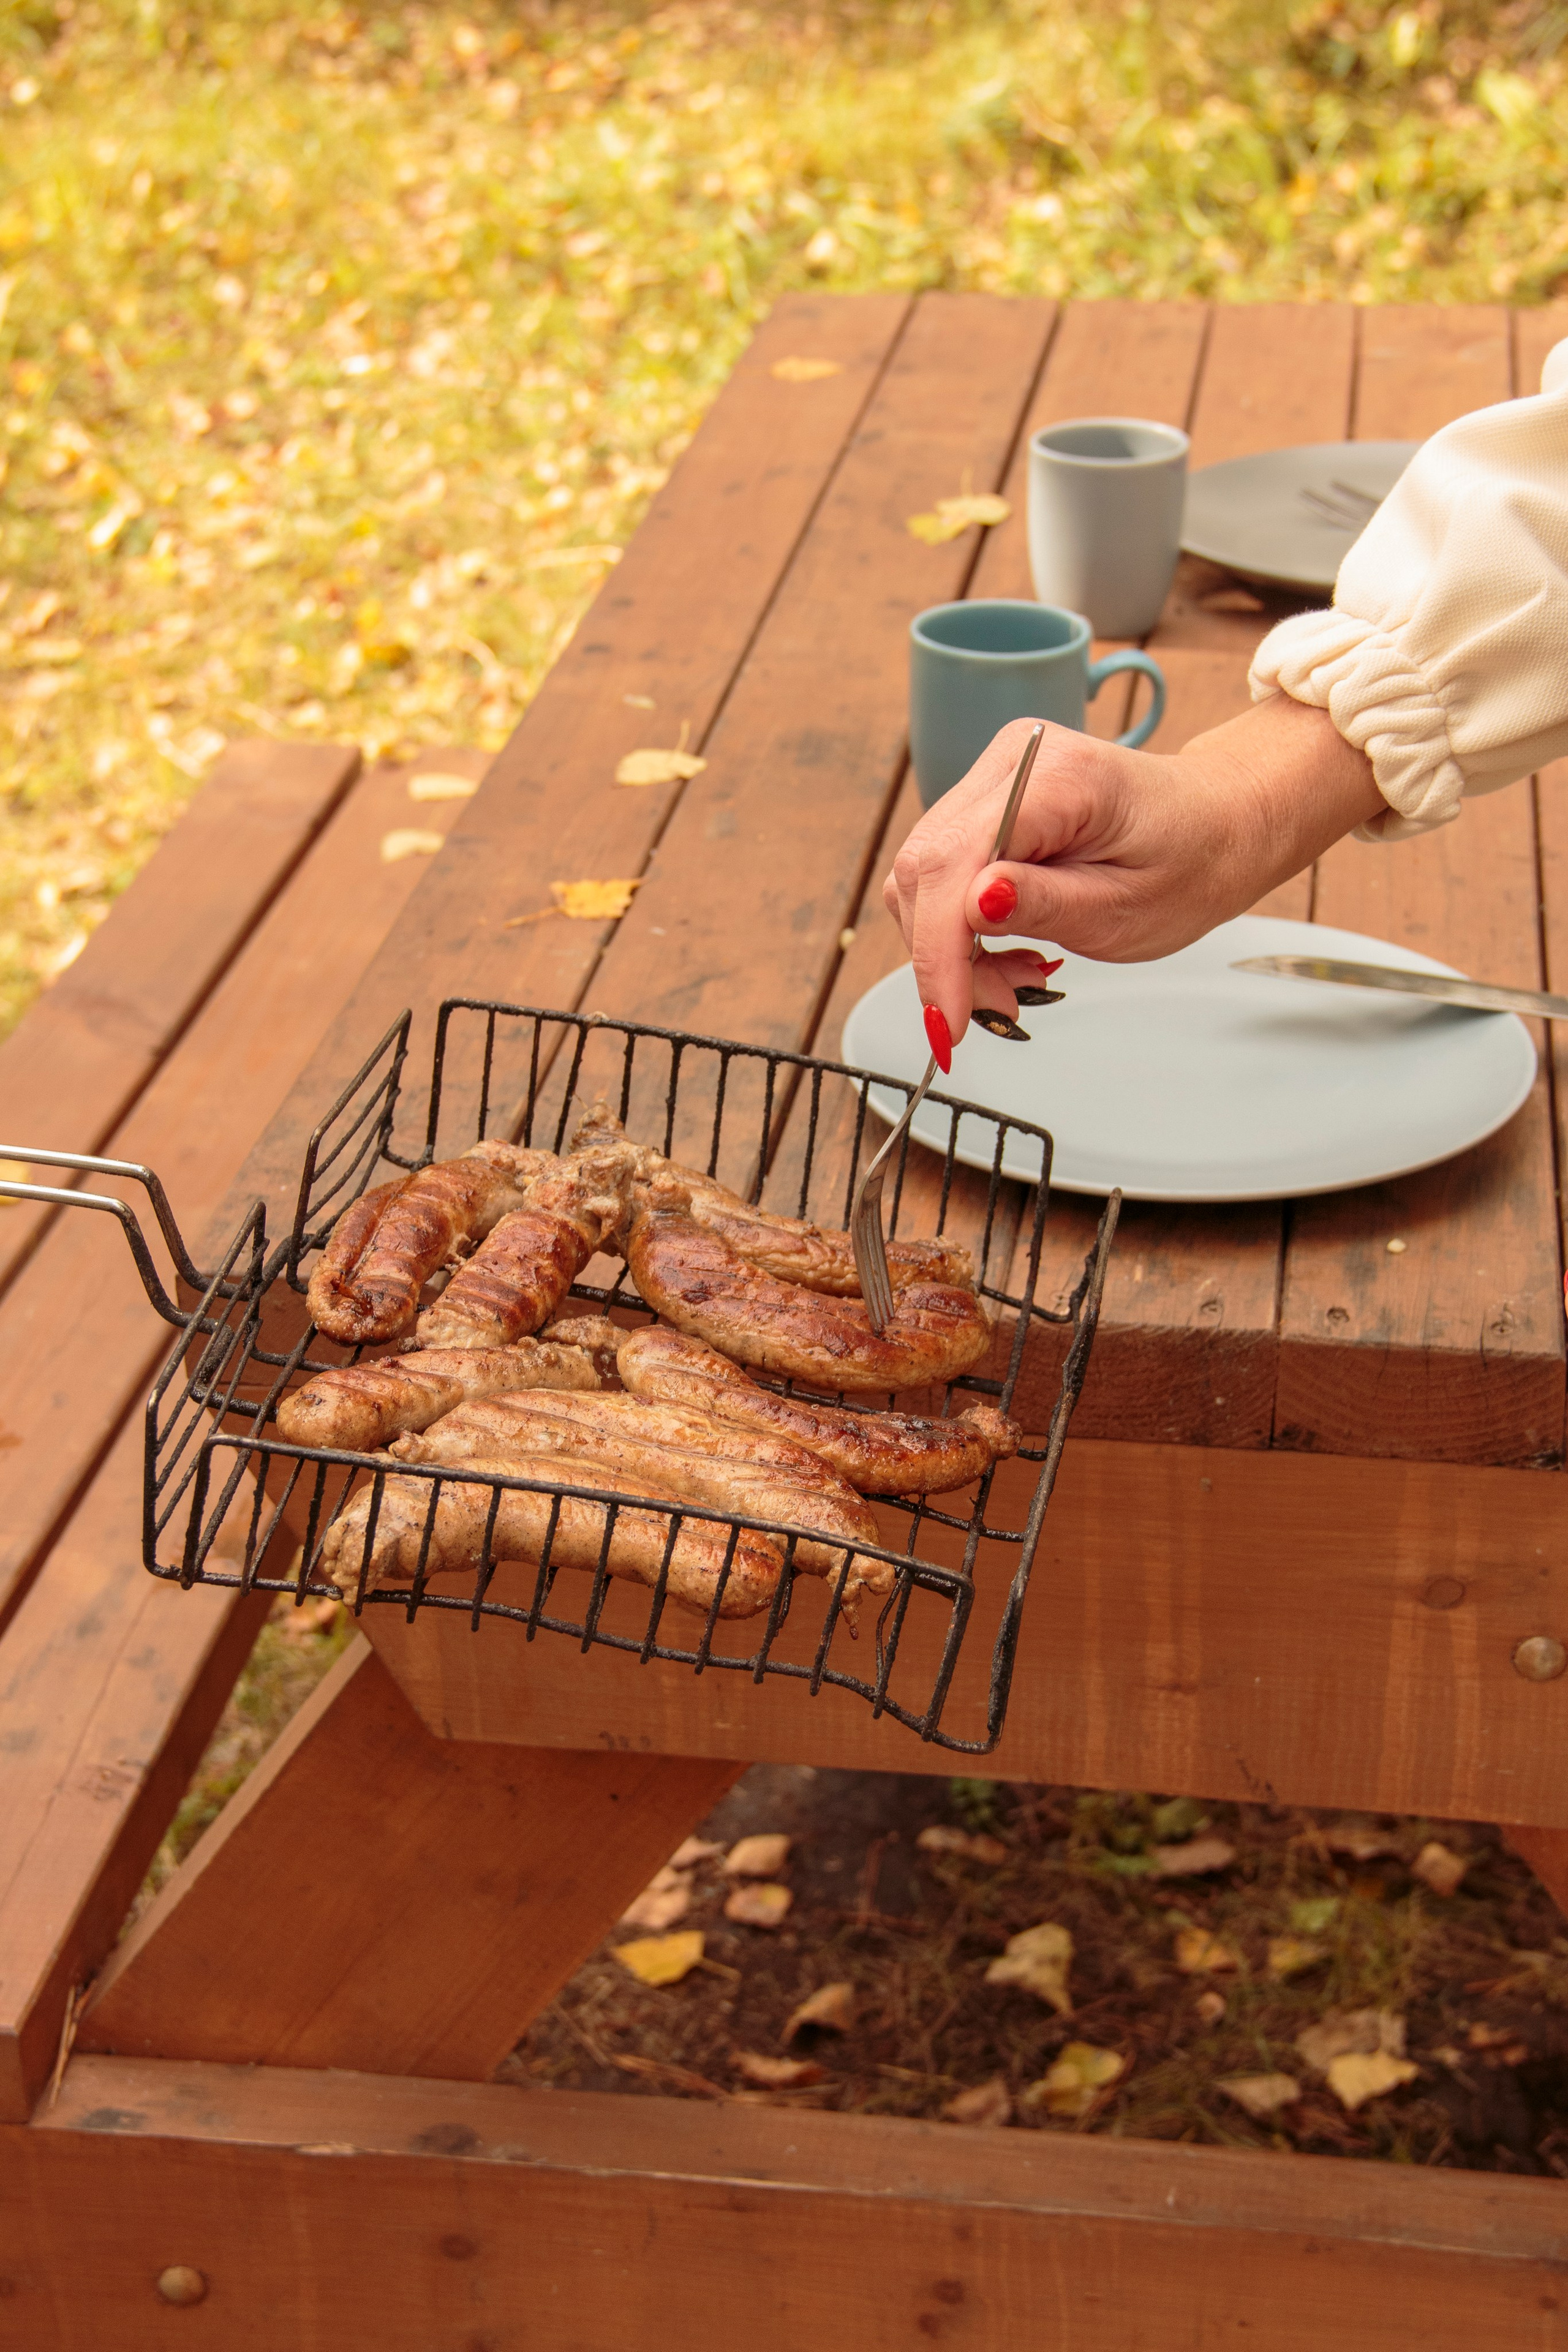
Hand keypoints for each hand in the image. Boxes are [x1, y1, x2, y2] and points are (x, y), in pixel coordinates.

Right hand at [882, 695, 1384, 1059]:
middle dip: (944, 957)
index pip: (955, 864)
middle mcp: (1013, 761)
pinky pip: (942, 870)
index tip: (946, 1024)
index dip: (940, 953)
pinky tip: (1008, 949)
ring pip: (923, 874)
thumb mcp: (1128, 910)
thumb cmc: (1187, 863)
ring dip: (950, 946)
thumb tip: (973, 905)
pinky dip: (959, 925)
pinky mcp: (986, 799)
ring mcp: (995, 775)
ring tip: (1014, 979)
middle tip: (996, 1008)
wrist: (1216, 824)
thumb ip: (1047, 906)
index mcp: (1059, 778)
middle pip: (926, 868)